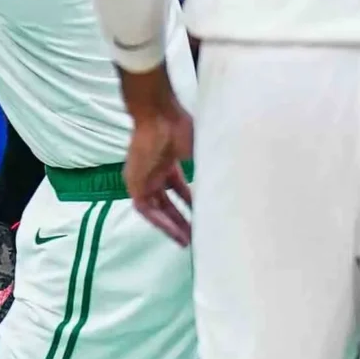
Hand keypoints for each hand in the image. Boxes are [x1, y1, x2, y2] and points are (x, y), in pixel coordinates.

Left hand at [123, 101, 193, 245]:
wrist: (158, 117)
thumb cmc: (179, 127)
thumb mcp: (197, 150)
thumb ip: (205, 168)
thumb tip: (226, 182)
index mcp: (169, 160)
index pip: (180, 188)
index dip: (191, 203)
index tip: (204, 216)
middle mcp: (155, 171)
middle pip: (168, 202)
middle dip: (181, 220)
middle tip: (195, 236)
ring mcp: (143, 178)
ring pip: (157, 209)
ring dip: (171, 225)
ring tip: (187, 241)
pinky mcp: (133, 185)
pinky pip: (146, 210)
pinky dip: (160, 222)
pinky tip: (175, 232)